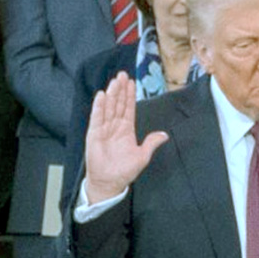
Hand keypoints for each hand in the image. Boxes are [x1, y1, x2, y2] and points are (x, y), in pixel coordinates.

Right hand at [83, 72, 168, 202]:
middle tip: (122, 74)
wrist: (109, 182)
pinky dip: (99, 107)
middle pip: (118, 104)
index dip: (130, 95)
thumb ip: (151, 143)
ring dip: (112, 95)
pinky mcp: (94, 134)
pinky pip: (97, 118)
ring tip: (114, 81)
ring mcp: (104, 129)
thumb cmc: (124, 171)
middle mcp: (115, 126)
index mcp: (126, 129)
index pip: (128, 108)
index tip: (131, 82)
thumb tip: (165, 135)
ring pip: (108, 108)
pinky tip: (102, 96)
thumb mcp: (142, 156)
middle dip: (120, 89)